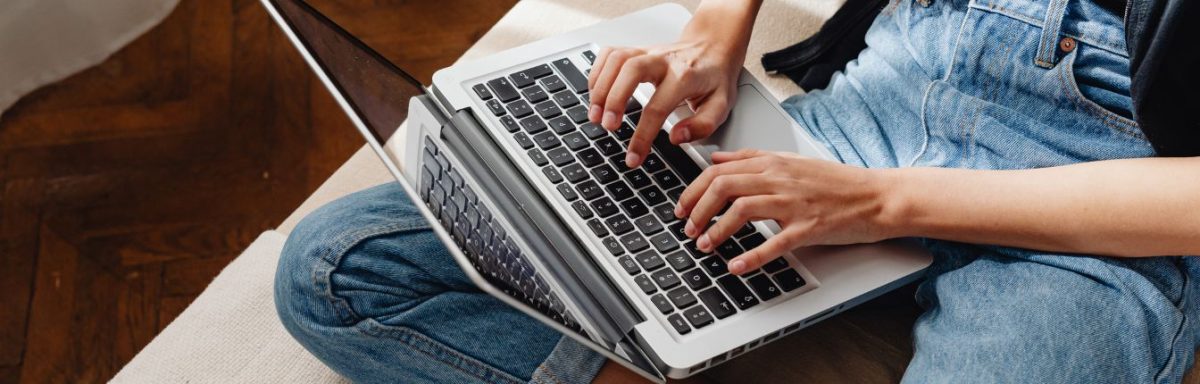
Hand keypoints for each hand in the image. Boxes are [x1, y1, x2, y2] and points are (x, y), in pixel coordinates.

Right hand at [586, 0, 759, 167]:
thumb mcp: (721, 105)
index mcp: (685, 76)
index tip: (633, 157)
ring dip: (600, 86)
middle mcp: (663, 60)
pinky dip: (597, 72)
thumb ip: (702, 125)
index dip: (642, 136)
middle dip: (614, 99)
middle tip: (606, 126)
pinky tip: (595, 93)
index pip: (658, 107)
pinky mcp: (636, 49)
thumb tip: (676, 138)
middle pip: (630, 70)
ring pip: (616, 58)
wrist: (714, 46)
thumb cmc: (715, 77)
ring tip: (595, 114)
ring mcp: (647, 51)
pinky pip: (610, 53)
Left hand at [674, 150, 899, 274]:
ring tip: (704, 245)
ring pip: (742, 209)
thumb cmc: (836, 183)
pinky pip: (774, 242)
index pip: (719, 170)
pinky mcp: (809, 227)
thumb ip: (751, 159)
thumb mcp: (790, 161)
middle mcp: (780, 178)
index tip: (682, 207)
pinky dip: (751, 256)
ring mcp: (795, 202)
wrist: (877, 196)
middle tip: (687, 228)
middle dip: (697, 209)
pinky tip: (735, 266)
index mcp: (773, 162)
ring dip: (716, 229)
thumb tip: (716, 159)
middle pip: (723, 186)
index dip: (693, 189)